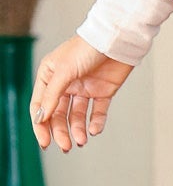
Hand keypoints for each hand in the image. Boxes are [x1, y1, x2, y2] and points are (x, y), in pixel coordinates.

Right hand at [29, 37, 135, 152]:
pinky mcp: (103, 91)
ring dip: (78, 129)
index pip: (41, 105)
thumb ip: (53, 95)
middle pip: (59, 114)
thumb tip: (41, 117)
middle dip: (61, 131)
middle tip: (66, 146)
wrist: (117, 39)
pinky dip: (96, 122)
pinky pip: (97, 111)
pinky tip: (94, 130)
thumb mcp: (64, 70)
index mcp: (50, 76)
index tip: (45, 142)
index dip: (41, 125)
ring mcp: (84, 88)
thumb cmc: (87, 48)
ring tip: (81, 141)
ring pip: (77, 115)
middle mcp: (65, 84)